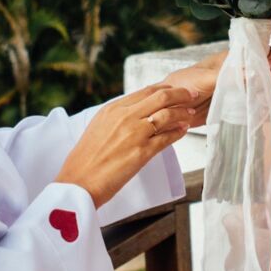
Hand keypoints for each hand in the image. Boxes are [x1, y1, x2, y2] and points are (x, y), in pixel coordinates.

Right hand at [55, 83, 199, 207]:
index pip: (146, 91)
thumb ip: (117, 117)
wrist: (79, 182)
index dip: (166, 88)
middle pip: (161, 97)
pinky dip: (178, 132)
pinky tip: (183, 130)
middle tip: (192, 95)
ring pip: (167, 115)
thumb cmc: (86, 159)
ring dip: (183, 112)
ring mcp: (134, 133)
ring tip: (191, 113)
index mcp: (112, 109)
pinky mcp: (142, 152)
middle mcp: (124, 117)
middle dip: (181, 94)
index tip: (176, 89)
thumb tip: (134, 113)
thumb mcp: (98, 127)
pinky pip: (167, 138)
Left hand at [160, 47, 270, 125]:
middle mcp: (239, 73)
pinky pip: (257, 105)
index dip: (269, 57)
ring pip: (266, 88)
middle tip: (269, 82)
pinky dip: (263, 106)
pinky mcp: (238, 107)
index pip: (260, 52)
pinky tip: (260, 108)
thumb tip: (251, 71)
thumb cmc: (183, 86)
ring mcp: (240, 90)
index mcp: (232, 60)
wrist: (171, 108)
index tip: (270, 65)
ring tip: (263, 97)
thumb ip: (227, 75)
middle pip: (269, 70)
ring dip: (270, 91)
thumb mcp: (204, 78)